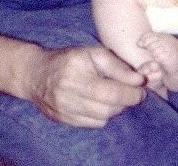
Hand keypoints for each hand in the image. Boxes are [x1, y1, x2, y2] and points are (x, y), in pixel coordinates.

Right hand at [28, 46, 145, 126]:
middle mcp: (68, 92)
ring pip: (102, 118)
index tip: (142, 90)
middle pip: (107, 107)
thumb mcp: (92, 53)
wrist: (36, 74)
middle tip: (133, 93)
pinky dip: (102, 116)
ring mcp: (64, 110)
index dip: (131, 93)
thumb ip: (117, 65)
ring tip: (116, 97)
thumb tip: (139, 80)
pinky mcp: (63, 121)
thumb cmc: (69, 59)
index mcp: (76, 71)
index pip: (110, 91)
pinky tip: (101, 104)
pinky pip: (92, 124)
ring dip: (115, 109)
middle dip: (126, 101)